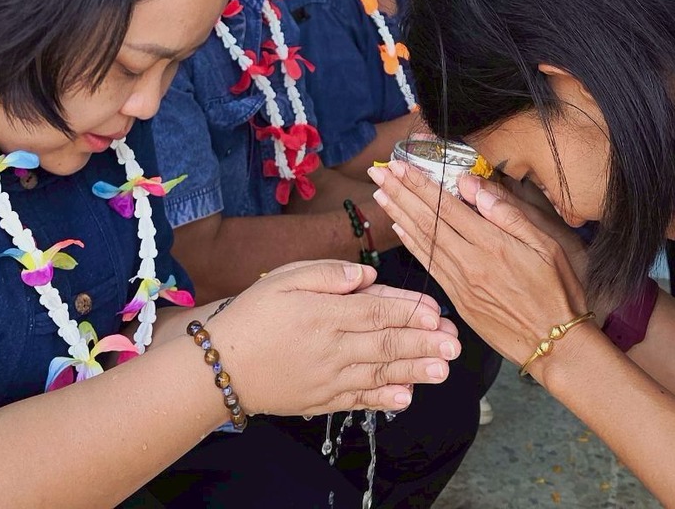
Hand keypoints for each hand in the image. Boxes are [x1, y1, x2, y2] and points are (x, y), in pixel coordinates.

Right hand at [204, 259, 459, 416]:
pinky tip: (407, 397)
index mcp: (323, 313)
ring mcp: (327, 378)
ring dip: (415, 371)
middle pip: (385, 344)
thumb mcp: (284, 278)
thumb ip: (328, 274)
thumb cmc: (253, 314)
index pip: (376, 311)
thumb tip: (367, 275)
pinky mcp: (321, 400)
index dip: (408, 312)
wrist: (220, 365)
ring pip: (379, 374)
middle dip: (423, 343)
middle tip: (454, 343)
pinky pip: (358, 400)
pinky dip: (384, 400)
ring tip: (444, 370)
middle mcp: (330, 348)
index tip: (436, 311)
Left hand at [369, 160, 585, 366]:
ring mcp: (461, 283)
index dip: (420, 184)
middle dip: (400, 193)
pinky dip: (412, 244)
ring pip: (422, 242)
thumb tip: (474, 186)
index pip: (447, 207)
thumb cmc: (557, 291)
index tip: (400, 165)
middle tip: (377, 170)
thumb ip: (509, 214)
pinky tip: (400, 228)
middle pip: (427, 221)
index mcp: (491, 245)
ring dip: (399, 214)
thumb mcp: (547, 246)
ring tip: (380, 193)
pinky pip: (429, 266)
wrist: (554, 346)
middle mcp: (470, 263)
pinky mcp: (458, 301)